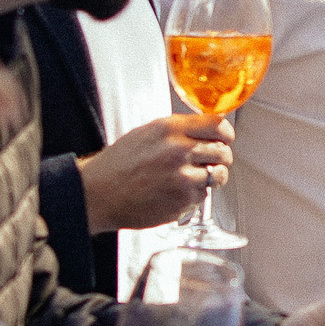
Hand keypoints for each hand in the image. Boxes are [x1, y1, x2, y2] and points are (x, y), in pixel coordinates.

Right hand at [78, 113, 234, 233]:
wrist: (99, 193)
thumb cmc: (119, 164)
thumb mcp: (147, 133)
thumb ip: (178, 130)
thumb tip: (206, 130)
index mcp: (170, 129)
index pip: (217, 125)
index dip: (226, 133)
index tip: (225, 138)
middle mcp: (179, 150)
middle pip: (223, 151)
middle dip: (221, 157)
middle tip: (212, 162)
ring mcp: (183, 177)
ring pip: (218, 175)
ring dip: (212, 178)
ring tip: (195, 179)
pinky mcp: (183, 200)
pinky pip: (203, 196)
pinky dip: (195, 196)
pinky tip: (176, 193)